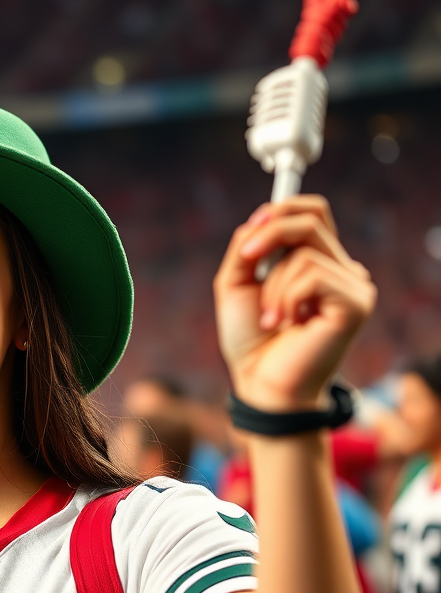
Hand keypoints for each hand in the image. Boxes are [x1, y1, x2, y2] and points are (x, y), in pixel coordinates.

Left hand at [214, 196, 376, 411]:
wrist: (260, 383)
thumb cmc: (250, 340)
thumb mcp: (237, 284)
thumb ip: (247, 246)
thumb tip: (263, 217)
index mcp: (318, 263)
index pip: (314, 212)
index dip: (282, 209)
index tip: (251, 231)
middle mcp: (341, 270)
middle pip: (312, 220)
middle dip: (269, 235)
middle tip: (246, 260)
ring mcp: (354, 286)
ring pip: (305, 253)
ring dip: (273, 286)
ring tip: (272, 318)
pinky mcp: (356, 303)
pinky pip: (313, 276)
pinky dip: (286, 298)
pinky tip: (285, 324)